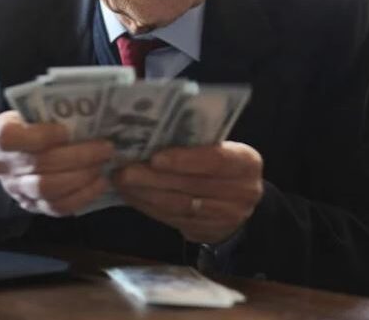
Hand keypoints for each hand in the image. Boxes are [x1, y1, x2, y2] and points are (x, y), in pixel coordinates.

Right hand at [0, 111, 113, 216]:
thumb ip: (50, 112)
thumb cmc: (31, 126)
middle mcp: (3, 165)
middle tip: (105, 148)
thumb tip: (86, 106)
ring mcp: (17, 189)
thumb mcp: (32, 112)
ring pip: (49, 189)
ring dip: (82, 176)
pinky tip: (100, 183)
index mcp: (1, 135)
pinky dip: (83, 196)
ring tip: (103, 164)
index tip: (67, 130)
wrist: (15, 155)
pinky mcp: (33, 206)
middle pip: (40, 164)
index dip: (41, 135)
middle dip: (77, 156)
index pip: (12, 137)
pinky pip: (58, 207)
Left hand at [111, 142, 262, 243]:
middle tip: (124, 170)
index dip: (185, 160)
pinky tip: (131, 196)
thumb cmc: (219, 163)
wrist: (237, 201)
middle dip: (153, 178)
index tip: (155, 157)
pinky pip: (172, 220)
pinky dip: (148, 207)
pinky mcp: (208, 233)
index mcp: (246, 162)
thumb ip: (196, 143)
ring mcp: (227, 217)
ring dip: (145, 194)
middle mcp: (243, 192)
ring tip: (121, 182)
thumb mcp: (219, 148)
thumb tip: (151, 134)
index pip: (216, 160)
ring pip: (179, 206)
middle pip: (192, 185)